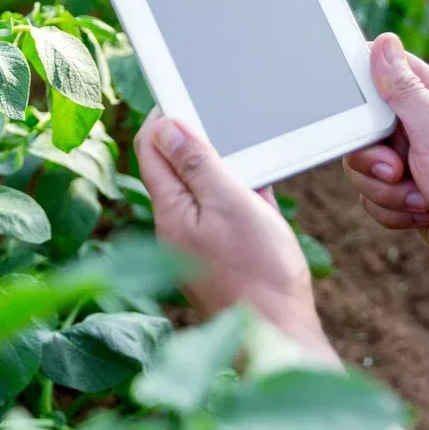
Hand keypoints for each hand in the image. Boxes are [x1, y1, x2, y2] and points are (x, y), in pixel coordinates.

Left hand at [134, 110, 330, 353]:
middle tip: (220, 117)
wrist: (278, 338)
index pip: (150, 148)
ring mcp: (195, 245)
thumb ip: (197, 163)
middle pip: (173, 168)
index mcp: (169, 209)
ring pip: (200, 190)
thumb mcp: (231, 203)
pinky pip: (220, 214)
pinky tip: (260, 194)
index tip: (184, 91)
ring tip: (245, 152)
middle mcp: (174, 227)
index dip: (163, 116)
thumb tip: (166, 125)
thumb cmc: (258, 274)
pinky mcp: (217, 259)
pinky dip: (237, 196)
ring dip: (220, 168)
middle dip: (192, 139)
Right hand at [343, 33, 428, 283]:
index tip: (357, 109)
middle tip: (397, 169)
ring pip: (362, 168)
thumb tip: (383, 41)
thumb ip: (403, 88)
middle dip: (372, 158)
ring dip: (387, 191)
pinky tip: (423, 214)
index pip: (384, 72)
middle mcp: (417, 129)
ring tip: (422, 199)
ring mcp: (410, 163)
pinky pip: (371, 198)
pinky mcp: (404, 195)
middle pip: (361, 129)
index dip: (362, 86)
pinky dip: (393, 210)